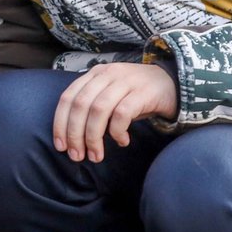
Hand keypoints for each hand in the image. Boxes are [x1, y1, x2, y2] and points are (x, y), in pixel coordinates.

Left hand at [52, 62, 175, 162]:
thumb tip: (73, 140)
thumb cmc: (135, 96)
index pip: (68, 98)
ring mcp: (125, 81)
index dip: (60, 123)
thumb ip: (92, 110)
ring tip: (96, 156)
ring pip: (99, 110)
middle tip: (77, 156)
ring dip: (93, 137)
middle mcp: (107, 74)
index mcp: (94, 74)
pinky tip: (122, 141)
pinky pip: (122, 114)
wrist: (172, 84)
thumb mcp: (110, 97)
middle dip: (75, 134)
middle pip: (81, 105)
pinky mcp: (143, 92)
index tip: (60, 146)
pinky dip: (117, 131)